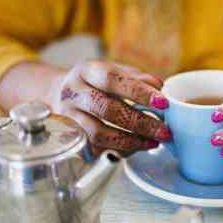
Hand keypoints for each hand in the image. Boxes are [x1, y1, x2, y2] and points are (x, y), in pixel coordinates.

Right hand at [48, 61, 171, 155]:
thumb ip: (137, 79)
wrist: (58, 95)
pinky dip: (120, 150)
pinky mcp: (71, 138)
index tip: (163, 102)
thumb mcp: (113, 72)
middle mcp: (73, 93)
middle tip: (163, 130)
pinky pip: (97, 149)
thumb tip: (158, 87)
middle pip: (107, 109)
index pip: (113, 80)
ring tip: (153, 142)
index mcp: (87, 71)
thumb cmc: (94, 84)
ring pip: (99, 134)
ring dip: (131, 141)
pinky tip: (137, 147)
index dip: (139, 92)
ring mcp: (68, 117)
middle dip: (140, 122)